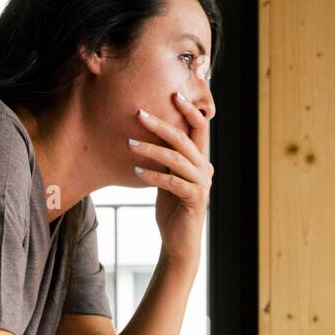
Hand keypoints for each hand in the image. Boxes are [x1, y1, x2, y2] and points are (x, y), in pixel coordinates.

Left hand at [131, 92, 212, 267]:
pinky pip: (172, 182)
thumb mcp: (169, 177)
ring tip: (129, 143)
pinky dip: (153, 175)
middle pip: (185, 138)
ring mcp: (202, 184)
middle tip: (139, 113)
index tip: (174, 93)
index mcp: (200, 160)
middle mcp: (205, 168)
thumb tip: (152, 134)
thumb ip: (169, 158)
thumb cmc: (172, 208)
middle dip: (161, 123)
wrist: (179, 242)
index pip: (199, 127)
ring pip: (177, 158)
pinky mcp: (194, 199)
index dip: (189, 109)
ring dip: (151, 149)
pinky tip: (136, 171)